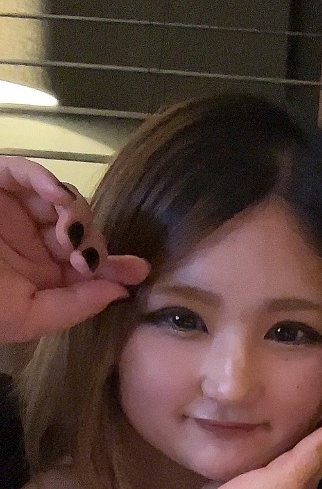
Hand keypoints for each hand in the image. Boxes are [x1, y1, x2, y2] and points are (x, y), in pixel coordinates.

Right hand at [0, 157, 149, 342]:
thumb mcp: (28, 316)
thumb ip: (74, 306)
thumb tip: (119, 293)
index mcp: (42, 275)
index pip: (89, 267)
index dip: (116, 267)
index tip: (139, 270)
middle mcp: (33, 241)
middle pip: (85, 232)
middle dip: (94, 244)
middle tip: (84, 259)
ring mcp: (15, 209)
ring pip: (65, 200)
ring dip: (76, 216)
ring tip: (66, 238)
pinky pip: (27, 171)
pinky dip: (46, 181)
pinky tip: (55, 201)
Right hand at [172, 389, 321, 488]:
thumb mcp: (286, 481)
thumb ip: (317, 451)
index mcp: (304, 483)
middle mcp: (291, 487)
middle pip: (315, 447)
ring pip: (293, 455)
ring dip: (305, 431)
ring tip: (310, 403)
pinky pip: (267, 462)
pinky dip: (276, 445)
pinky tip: (266, 435)